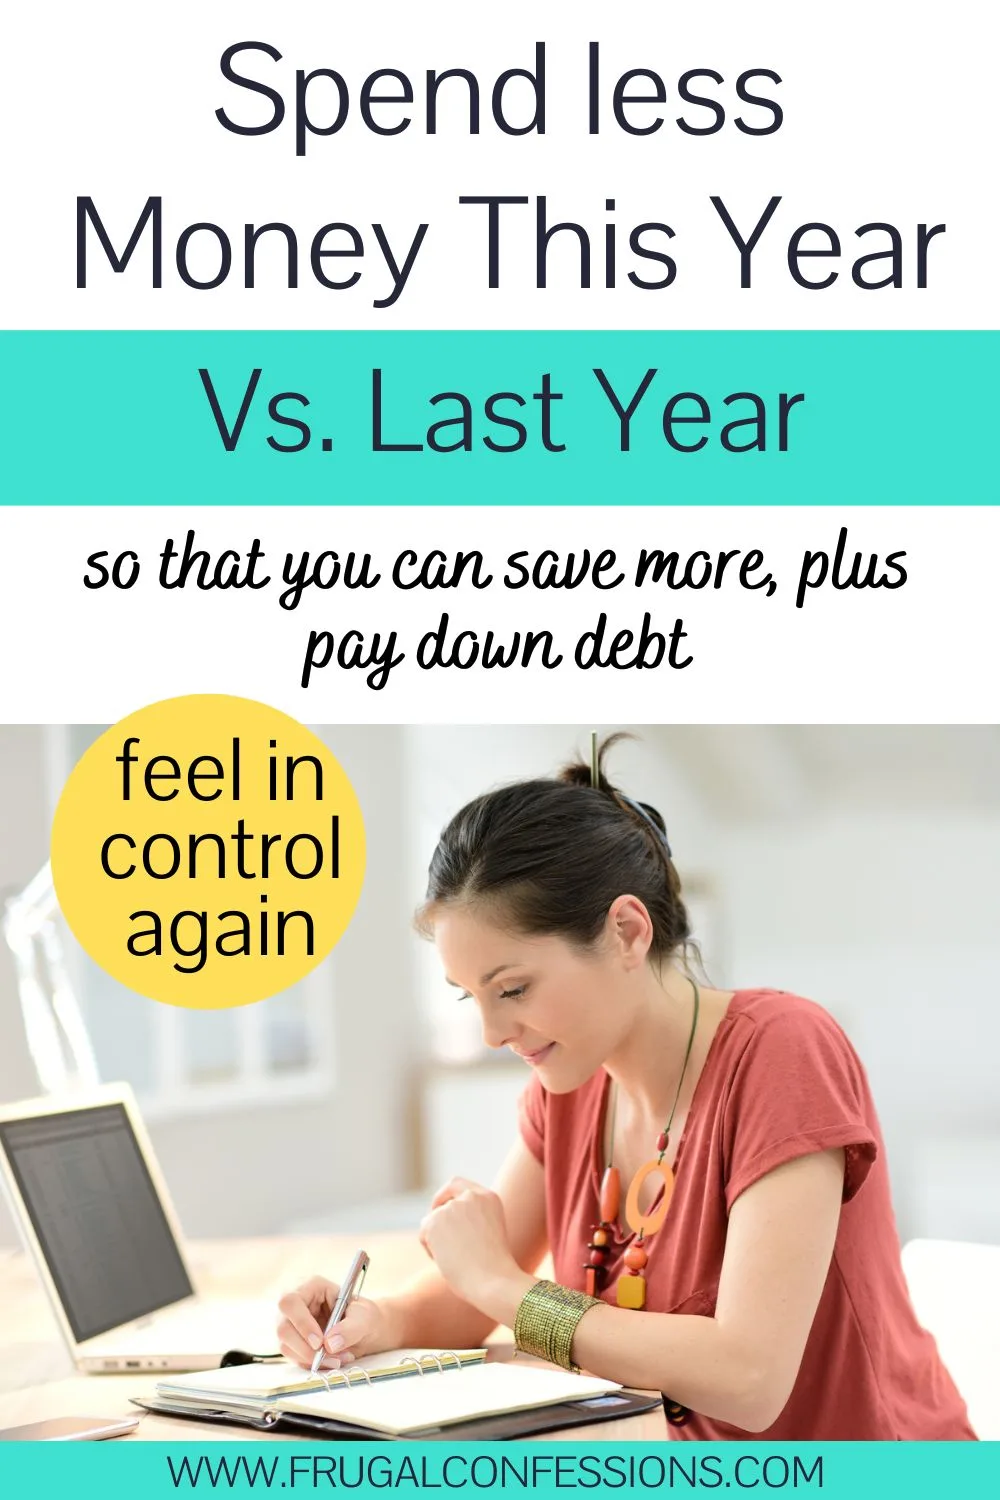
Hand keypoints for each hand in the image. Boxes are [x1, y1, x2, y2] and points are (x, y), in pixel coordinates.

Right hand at [276, 1276, 388, 1368]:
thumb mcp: (364, 1317)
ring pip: (286, 1346)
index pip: (291, 1302)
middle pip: (282, 1327)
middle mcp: (295, 1304)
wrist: (363, 1330)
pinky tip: (331, 1361)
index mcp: (310, 1286)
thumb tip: (330, 1343)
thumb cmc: (362, 1315)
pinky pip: (294, 1358)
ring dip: (312, 1359)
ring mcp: (290, 1323)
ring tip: (338, 1359)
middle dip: (306, 1348)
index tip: (319, 1342)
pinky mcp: (292, 1342)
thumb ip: (350, 1328)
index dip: (301, 1323)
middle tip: (331, 1357)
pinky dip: (312, 1364)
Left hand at [419, 1177, 528, 1316]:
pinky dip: (430, 1250)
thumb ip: (471, 1222)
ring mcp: (452, 1206)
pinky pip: (424, 1235)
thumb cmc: (493, 1269)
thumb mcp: (488, 1236)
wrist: (493, 1281)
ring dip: (437, 1240)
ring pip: (431, 1221)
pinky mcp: (434, 1220)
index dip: (445, 1195)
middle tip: (438, 1239)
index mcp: (489, 1197)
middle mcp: (470, 1196)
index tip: (439, 1207)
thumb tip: (445, 1228)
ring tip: (454, 1261)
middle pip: (441, 1201)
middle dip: (437, 1218)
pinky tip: (447, 1262)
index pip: (457, 1184)